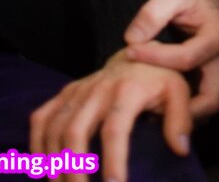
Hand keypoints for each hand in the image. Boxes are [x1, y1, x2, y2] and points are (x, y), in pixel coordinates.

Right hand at [29, 49, 192, 181]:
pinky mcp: (66, 92)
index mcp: (127, 90)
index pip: (115, 129)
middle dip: (74, 168)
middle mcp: (97, 89)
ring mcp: (78, 90)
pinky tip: (43, 168)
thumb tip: (179, 150)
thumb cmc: (160, 78)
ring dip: (55, 163)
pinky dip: (37, 143)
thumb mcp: (178, 91)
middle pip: (75, 131)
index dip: (113, 160)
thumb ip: (181, 119)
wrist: (138, 50)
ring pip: (55, 128)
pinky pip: (42, 117)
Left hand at [124, 0, 218, 118]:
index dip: (156, 58)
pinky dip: (182, 109)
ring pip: (207, 107)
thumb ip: (152, 12)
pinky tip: (157, 105)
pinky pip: (200, 104)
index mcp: (218, 35)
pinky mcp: (212, 81)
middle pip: (210, 98)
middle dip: (180, 108)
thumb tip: (132, 39)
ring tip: (149, 109)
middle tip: (145, 106)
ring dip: (182, 113)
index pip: (186, 58)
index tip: (128, 51)